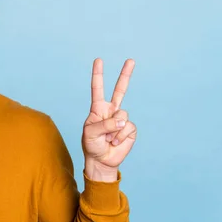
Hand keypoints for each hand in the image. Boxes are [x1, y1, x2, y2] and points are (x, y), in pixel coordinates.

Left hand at [82, 58, 136, 179]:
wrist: (101, 161)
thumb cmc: (92, 145)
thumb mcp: (90, 134)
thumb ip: (104, 124)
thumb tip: (122, 121)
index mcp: (98, 109)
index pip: (97, 89)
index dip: (98, 75)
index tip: (98, 60)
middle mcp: (111, 111)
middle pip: (120, 90)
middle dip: (125, 75)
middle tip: (131, 60)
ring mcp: (121, 120)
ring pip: (122, 115)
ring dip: (113, 130)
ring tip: (108, 139)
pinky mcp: (130, 129)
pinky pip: (128, 127)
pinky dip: (120, 136)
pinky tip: (115, 142)